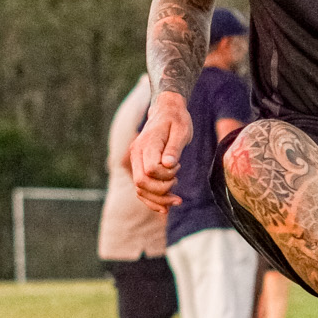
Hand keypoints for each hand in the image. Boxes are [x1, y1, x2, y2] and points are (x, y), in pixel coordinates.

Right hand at [130, 92, 192, 208]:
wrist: (166, 111)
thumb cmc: (177, 119)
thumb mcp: (181, 130)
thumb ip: (174, 148)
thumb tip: (169, 165)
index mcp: (147, 144)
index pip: (151, 170)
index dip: (166, 175)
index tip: (178, 165)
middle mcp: (136, 153)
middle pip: (141, 183)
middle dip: (162, 191)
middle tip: (178, 184)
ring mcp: (135, 160)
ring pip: (139, 189)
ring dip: (158, 199)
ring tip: (176, 201)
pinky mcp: (139, 166)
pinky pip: (141, 188)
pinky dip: (151, 199)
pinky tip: (165, 206)